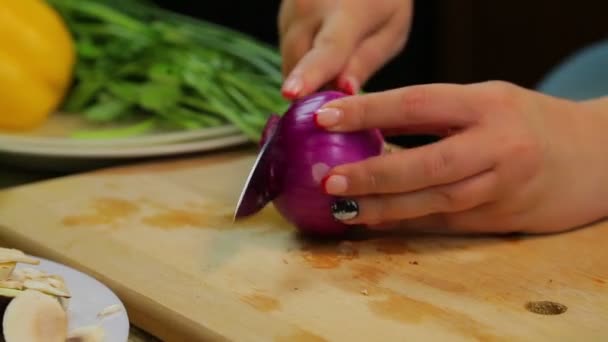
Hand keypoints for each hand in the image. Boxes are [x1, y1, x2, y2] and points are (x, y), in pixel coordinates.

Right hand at [278, 0, 412, 98]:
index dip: (309, 74)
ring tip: (337, 64)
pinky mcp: (282, 16)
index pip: (326, 49)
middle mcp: (309, 7)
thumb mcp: (390, 30)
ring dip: (309, 76)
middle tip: (340, 95)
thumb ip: (365, 63)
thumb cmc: (382, 2)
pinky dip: (303, 63)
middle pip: (300, 64)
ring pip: (290, 62)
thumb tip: (342, 91)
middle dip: (315, 89)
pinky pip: (288, 53)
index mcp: (347, 11)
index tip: (290, 93)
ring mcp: (290, 9)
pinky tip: (323, 52)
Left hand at [314, 81, 607, 233]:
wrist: (595, 157)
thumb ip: (434, 114)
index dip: (367, 111)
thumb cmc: (527, 123)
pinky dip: (407, 223)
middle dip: (373, 173)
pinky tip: (375, 221)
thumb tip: (365, 127)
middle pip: (427, 163)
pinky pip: (446, 222)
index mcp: (487, 104)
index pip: (417, 104)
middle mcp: (497, 145)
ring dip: (385, 207)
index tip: (325, 116)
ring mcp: (502, 186)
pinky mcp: (501, 218)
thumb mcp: (485, 102)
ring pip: (436, 200)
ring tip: (343, 208)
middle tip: (329, 179)